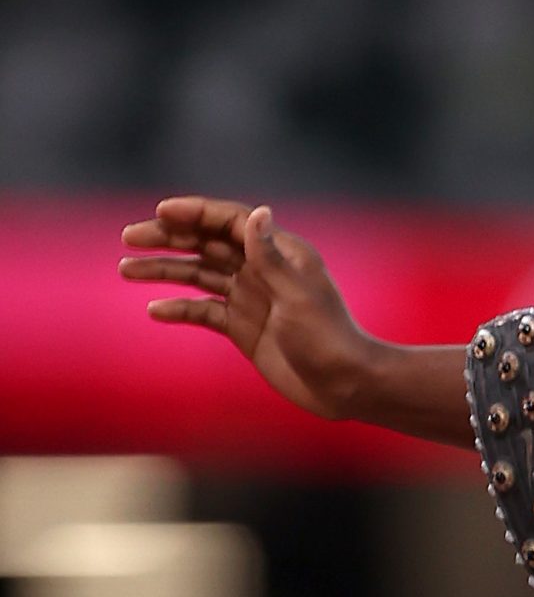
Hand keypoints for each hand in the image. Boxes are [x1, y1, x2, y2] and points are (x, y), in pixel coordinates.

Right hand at [119, 197, 380, 419]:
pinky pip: (204, 311)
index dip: (196, 212)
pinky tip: (155, 310)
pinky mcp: (243, 327)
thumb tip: (257, 212)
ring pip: (199, 275)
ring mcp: (251, 298)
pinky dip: (179, 308)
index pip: (231, 221)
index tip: (161, 211)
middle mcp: (263, 270)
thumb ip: (271, 256)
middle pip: (207, 244)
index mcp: (282, 253)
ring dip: (164, 270)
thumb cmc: (328, 337)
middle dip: (168, 237)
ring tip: (126, 269)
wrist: (345, 384)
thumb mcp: (297, 295)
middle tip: (129, 238)